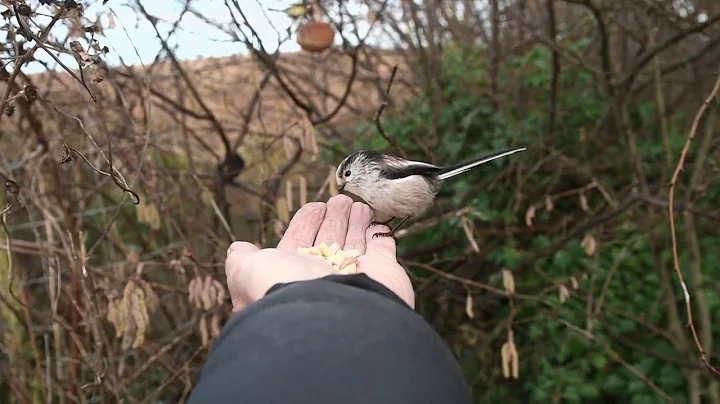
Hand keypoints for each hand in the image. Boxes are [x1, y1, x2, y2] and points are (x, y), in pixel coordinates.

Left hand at [225, 194, 414, 311]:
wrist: (330, 318)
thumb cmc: (284, 292)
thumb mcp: (248, 271)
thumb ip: (242, 260)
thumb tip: (239, 249)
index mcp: (293, 275)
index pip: (300, 243)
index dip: (306, 223)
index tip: (316, 207)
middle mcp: (323, 279)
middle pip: (330, 240)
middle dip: (334, 218)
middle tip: (341, 200)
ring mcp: (354, 277)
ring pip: (355, 242)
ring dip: (356, 222)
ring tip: (358, 204)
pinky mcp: (383, 275)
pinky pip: (381, 248)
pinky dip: (379, 234)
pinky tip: (375, 221)